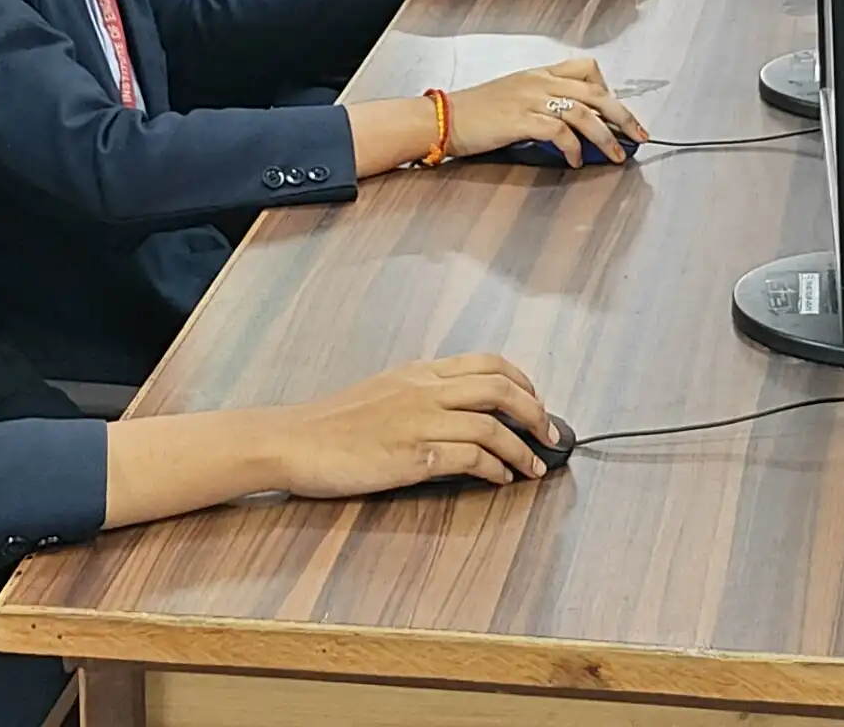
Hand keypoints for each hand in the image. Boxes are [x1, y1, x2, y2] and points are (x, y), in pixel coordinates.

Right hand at [267, 355, 559, 494]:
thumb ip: (420, 395)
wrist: (293, 439)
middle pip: (501, 389)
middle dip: (536, 413)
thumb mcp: (382, 392)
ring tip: (533, 467)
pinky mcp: (412, 456)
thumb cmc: (331, 422)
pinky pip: (469, 459)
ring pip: (492, 426)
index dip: (523, 381)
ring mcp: (419, 421)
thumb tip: (457, 411)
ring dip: (522, 449)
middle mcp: (425, 390)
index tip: (537, 401)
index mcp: (420, 372)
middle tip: (550, 436)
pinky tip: (500, 480)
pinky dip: (494, 469)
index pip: (488, 363)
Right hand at [442, 58, 644, 165]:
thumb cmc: (474, 112)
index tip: (617, 112)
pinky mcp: (522, 120)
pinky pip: (560, 131)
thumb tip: (572, 125)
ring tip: (616, 154)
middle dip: (623, 115)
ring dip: (606, 136)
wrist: (443, 118)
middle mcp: (539, 81)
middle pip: (595, 91)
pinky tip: (576, 160)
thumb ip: (542, 101)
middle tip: (638, 135)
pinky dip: (575, 148)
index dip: (608, 89)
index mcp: (538, 73)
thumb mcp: (513, 96)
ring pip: (584, 112)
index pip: (586, 69)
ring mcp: (531, 99)